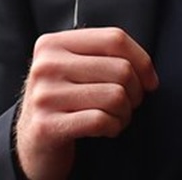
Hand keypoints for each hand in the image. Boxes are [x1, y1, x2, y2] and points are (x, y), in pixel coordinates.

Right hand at [14, 27, 158, 178]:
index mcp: (53, 43)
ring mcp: (44, 96)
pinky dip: (114, 127)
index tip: (150, 80)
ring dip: (126, 112)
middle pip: (120, 68)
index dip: (142, 60)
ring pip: (115, 96)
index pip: (113, 38)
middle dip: (136, 91)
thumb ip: (100, 55)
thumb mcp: (72, 68)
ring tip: (118, 117)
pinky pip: (101, 120)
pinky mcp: (47, 125)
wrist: (30, 143)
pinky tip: (108, 128)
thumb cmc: (62, 101)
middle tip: (130, 103)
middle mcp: (46, 65)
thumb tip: (146, 68)